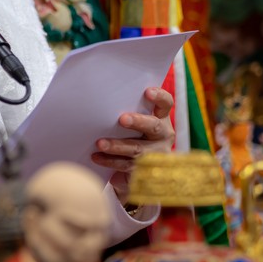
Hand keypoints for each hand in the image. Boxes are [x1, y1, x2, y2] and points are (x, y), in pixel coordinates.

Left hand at [91, 86, 173, 204]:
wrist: (138, 170)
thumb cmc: (131, 135)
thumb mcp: (134, 122)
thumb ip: (126, 111)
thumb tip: (99, 99)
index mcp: (161, 118)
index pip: (166, 104)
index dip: (159, 97)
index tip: (147, 91)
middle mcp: (162, 135)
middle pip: (154, 126)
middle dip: (138, 122)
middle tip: (122, 119)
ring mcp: (155, 154)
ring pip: (137, 149)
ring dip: (117, 145)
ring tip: (100, 143)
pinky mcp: (145, 170)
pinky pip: (127, 165)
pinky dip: (110, 161)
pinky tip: (97, 157)